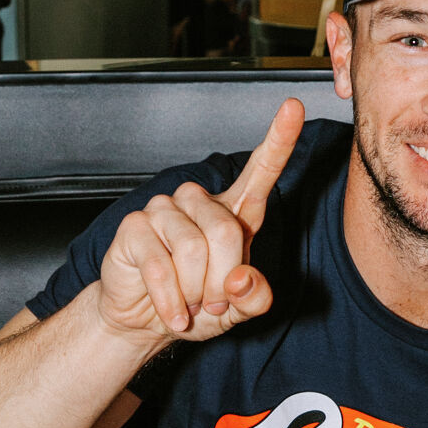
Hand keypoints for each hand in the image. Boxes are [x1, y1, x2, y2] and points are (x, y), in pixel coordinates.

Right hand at [97, 99, 304, 344]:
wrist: (144, 320)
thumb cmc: (196, 306)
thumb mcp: (238, 309)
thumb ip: (255, 298)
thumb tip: (241, 280)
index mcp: (233, 212)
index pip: (260, 170)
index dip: (279, 140)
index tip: (293, 107)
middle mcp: (199, 201)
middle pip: (226, 232)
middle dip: (221, 281)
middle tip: (212, 302)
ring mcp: (164, 208)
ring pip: (194, 250)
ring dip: (194, 291)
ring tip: (188, 301)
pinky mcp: (135, 225)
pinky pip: (162, 267)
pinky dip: (170, 301)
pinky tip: (171, 313)